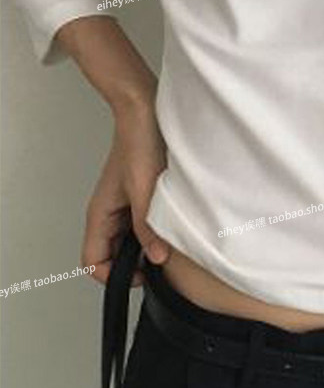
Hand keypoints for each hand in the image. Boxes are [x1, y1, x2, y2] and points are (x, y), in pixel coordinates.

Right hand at [81, 100, 169, 287]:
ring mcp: (120, 205)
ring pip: (125, 241)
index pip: (92, 261)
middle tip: (156, 260)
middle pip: (110, 255)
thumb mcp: (145, 190)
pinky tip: (166, 224)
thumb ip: (147, 227)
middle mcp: (107, 213)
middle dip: (131, 263)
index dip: (113, 276)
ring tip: (163, 240)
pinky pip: (137, 225)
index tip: (140, 275)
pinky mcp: (134, 197)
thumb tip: (155, 259)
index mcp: (100, 214)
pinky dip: (150, 230)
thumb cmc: (138, 142)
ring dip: (143, 245)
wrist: (144, 112)